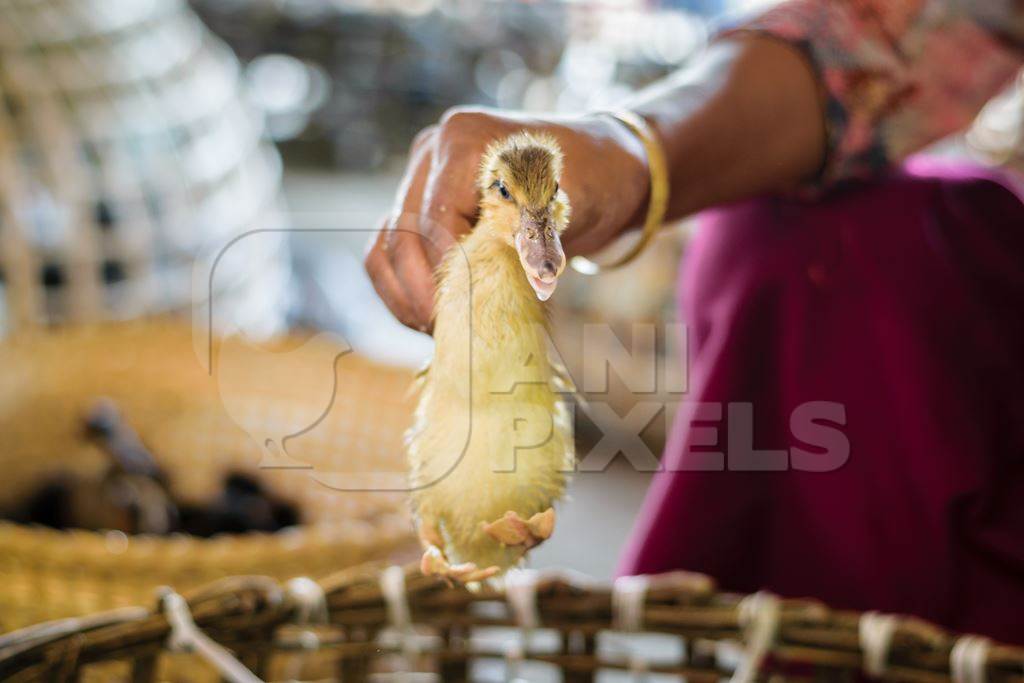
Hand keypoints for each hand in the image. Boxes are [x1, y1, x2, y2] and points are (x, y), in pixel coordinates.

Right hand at [364, 107, 648, 331]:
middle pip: (401, 237)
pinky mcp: (416, 206)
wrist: (596, 171)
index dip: (449, 274)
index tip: (473, 313)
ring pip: (385, 249)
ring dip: (407, 297)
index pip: (433, 222)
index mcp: (465, 142)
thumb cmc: (589, 183)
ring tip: (442, 329)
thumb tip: (504, 284)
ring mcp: (419, 178)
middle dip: (422, 294)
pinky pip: (389, 254)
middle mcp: (431, 153)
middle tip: (451, 332)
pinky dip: (404, 290)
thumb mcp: (570, 207)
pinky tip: (434, 315)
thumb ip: (532, 240)